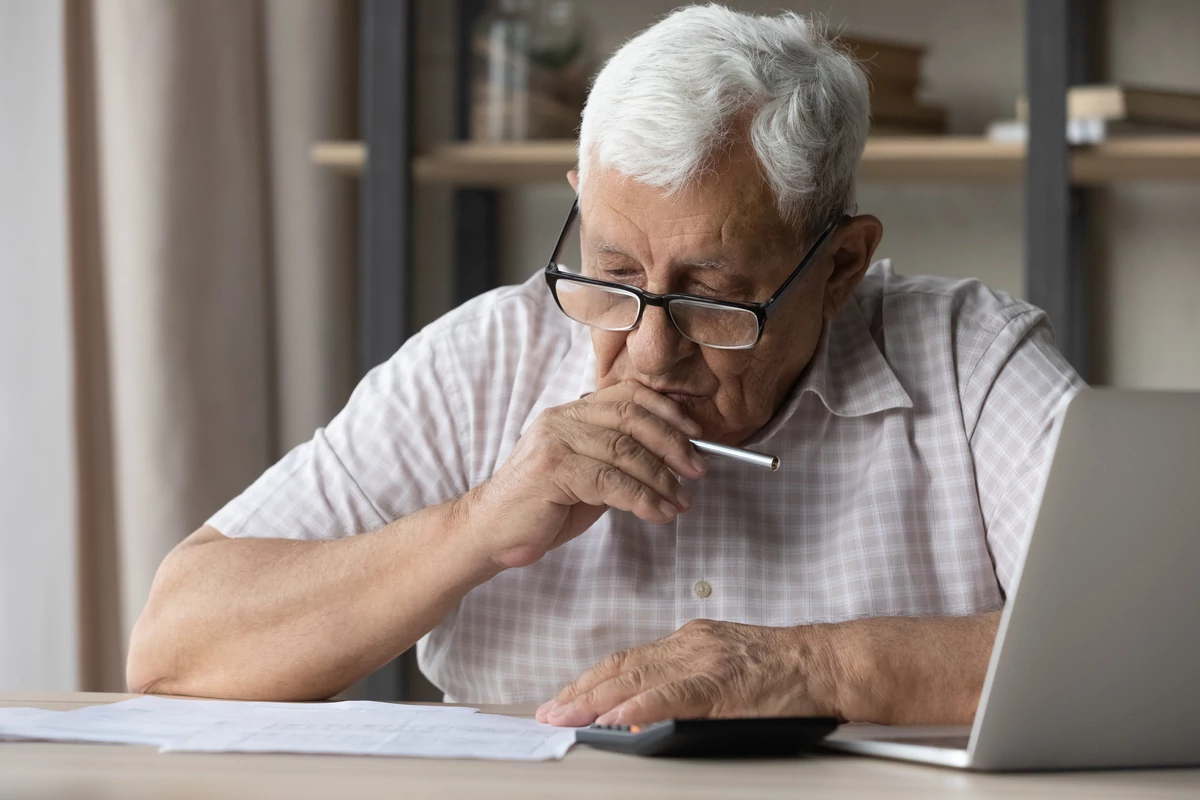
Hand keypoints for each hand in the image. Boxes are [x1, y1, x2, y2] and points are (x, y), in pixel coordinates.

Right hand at [463, 381, 707, 569]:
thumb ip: (619, 463)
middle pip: (632, 418)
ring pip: (625, 451)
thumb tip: (669, 462)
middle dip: (673, 444)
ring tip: (680, 501)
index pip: (627, 395)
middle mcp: (562, 419)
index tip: (695, 433)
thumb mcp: (587, 477)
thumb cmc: (540, 508)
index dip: (667, 410)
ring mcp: (555, 442)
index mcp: (571, 413)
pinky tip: (657, 513)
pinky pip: (610, 481)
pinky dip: (642, 498)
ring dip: (661, 478)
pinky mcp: (552, 471)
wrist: (490, 532)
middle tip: (698, 469)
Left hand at [535, 619, 840, 726]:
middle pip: (623, 667)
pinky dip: (641, 705)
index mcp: (689, 641)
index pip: (627, 660)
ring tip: (568, 717)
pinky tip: (618, 717)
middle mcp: (690, 645)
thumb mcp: (724, 666)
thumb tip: (643, 713)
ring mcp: (705, 661)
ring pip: (639, 678)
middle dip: (581, 692)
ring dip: (596, 700)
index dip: (591, 680)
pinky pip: (674, 695)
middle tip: (550, 713)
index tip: (565, 698)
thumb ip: (685, 684)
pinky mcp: (723, 682)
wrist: (826, 662)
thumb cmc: (784, 670)